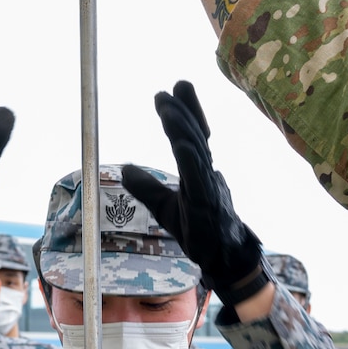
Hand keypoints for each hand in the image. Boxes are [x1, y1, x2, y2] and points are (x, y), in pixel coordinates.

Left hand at [122, 82, 268, 303]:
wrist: (224, 259)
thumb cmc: (200, 231)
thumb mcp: (165, 207)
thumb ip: (147, 187)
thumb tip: (124, 169)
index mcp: (197, 172)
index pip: (192, 136)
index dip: (184, 112)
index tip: (173, 90)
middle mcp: (206, 175)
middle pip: (196, 137)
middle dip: (184, 111)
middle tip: (170, 89)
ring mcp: (209, 189)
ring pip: (196, 154)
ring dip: (182, 130)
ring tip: (168, 109)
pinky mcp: (208, 206)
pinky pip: (199, 180)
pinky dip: (191, 160)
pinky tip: (181, 144)